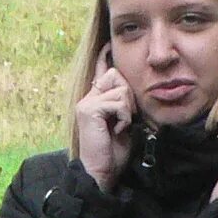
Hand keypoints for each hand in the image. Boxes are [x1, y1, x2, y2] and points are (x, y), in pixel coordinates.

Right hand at [75, 51, 135, 191]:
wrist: (101, 171)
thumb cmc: (114, 151)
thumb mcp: (125, 122)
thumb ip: (125, 105)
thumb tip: (132, 90)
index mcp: (95, 100)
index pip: (100, 73)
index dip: (104, 59)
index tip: (107, 46)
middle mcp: (88, 98)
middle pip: (115, 74)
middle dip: (128, 94)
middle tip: (126, 117)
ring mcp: (86, 103)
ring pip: (119, 88)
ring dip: (128, 108)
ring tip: (121, 125)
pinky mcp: (88, 110)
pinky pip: (117, 101)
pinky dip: (124, 116)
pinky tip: (117, 129)